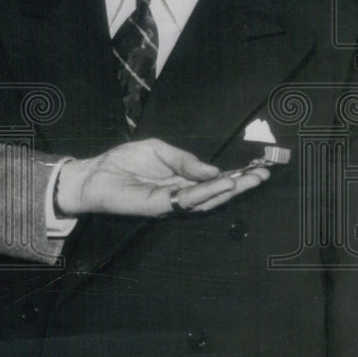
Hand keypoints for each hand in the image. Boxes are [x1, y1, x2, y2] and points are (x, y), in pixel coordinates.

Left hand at [56, 138, 268, 216]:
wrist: (95, 173)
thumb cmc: (123, 161)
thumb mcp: (159, 150)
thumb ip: (185, 160)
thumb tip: (213, 170)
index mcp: (182, 180)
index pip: (214, 180)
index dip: (235, 176)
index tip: (257, 169)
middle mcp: (180, 194)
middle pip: (216, 193)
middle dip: (241, 185)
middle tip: (262, 176)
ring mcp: (171, 202)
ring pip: (206, 199)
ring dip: (229, 191)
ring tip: (249, 180)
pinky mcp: (159, 206)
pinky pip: (186, 200)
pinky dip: (205, 192)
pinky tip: (221, 184)